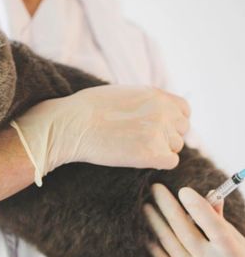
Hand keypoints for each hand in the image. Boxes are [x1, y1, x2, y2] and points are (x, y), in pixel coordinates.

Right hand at [10, 85, 189, 185]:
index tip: (155, 128)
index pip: (184, 110)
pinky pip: (171, 162)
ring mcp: (159, 132)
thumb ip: (143, 101)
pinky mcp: (152, 153)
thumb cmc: (86, 109)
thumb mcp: (121, 93)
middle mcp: (163, 111)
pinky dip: (157, 162)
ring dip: (159, 150)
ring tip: (132, 147)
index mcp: (156, 94)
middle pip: (181, 130)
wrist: (72, 124)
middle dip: (165, 136)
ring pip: (175, 147)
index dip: (171, 121)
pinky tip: (137, 158)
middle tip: (139, 141)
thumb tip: (151, 113)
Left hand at [144, 184, 244, 256]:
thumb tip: (210, 195)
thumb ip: (220, 223)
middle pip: (185, 232)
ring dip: (155, 222)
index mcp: (232, 253)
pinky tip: (145, 230)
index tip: (184, 190)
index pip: (214, 226)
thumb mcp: (239, 246)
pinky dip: (153, 244)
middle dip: (168, 207)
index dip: (198, 208)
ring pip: (170, 245)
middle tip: (155, 188)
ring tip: (146, 206)